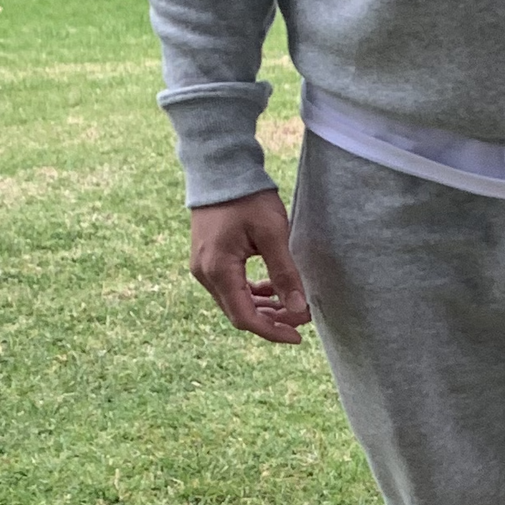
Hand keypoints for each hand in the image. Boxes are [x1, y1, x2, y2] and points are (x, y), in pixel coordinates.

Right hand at [190, 191, 311, 345]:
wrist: (220, 169)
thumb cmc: (247, 198)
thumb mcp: (273, 234)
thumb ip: (285, 274)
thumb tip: (299, 310)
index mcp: (218, 270)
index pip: (245, 317)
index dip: (273, 331)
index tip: (298, 336)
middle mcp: (204, 273)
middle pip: (239, 313)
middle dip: (272, 320)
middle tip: (302, 318)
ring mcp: (202, 266)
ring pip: (235, 301)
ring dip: (264, 308)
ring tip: (293, 306)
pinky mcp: (207, 258)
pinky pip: (230, 287)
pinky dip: (252, 294)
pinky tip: (273, 290)